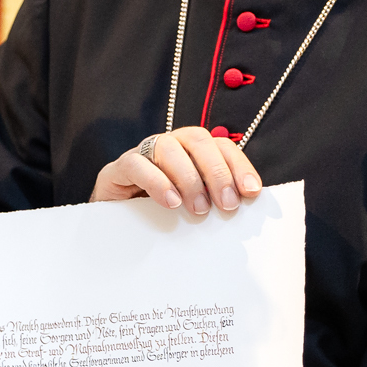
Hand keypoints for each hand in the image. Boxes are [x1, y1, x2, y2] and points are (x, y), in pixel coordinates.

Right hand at [91, 126, 262, 214]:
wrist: (115, 227)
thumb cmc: (161, 216)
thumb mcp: (193, 208)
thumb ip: (215, 201)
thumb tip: (245, 208)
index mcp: (193, 151)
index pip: (221, 146)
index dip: (239, 165)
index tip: (251, 191)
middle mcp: (170, 145)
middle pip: (198, 139)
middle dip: (216, 171)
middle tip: (227, 204)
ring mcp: (143, 154)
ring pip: (168, 147)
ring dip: (189, 178)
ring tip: (198, 209)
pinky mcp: (118, 169)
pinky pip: (137, 164)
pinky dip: (157, 181)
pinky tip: (170, 202)